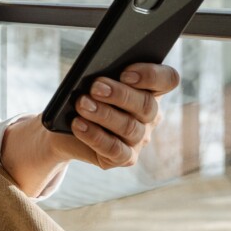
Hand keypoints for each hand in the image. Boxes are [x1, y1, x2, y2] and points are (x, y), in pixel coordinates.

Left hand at [59, 62, 178, 169]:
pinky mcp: (125, 158)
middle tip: (95, 87)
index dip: (151, 75)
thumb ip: (103, 71)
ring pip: (129, 127)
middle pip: (146, 105)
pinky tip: (78, 124)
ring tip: (82, 104)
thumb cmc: (82, 95)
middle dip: (119, 95)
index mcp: (149, 89)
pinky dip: (95, 136)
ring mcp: (140, 138)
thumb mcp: (92, 78)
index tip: (125, 72)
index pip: (167, 79)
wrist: (63, 128)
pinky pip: (115, 149)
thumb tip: (100, 72)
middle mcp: (150, 115)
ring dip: (103, 114)